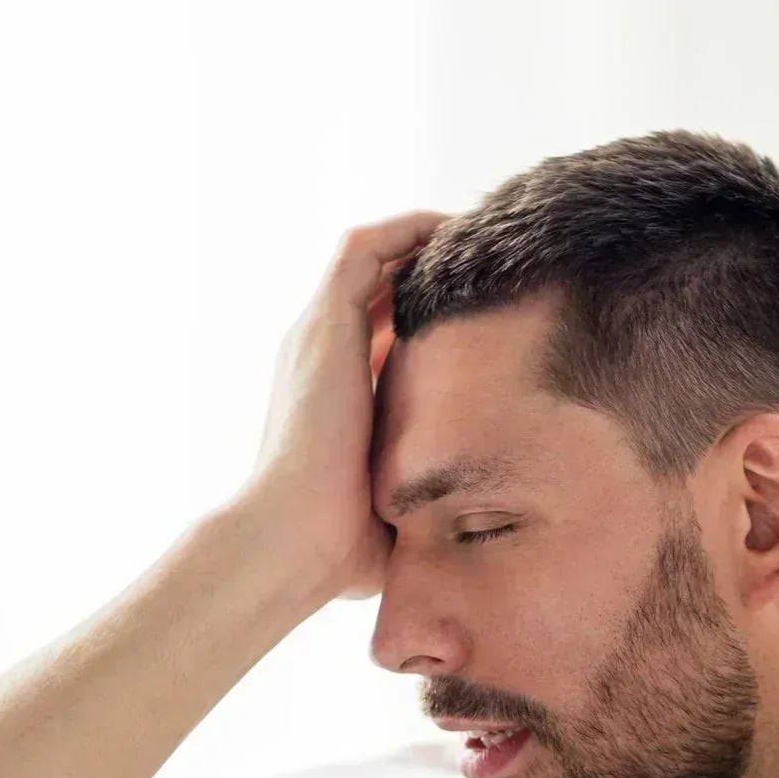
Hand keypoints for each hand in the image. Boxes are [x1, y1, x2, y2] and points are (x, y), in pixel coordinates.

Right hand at [226, 210, 447, 607]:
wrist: (289, 542)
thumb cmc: (338, 547)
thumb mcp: (393, 508)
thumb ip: (422, 497)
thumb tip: (469, 528)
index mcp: (332, 393)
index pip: (379, 331)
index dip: (426, 313)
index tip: (481, 311)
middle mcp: (318, 353)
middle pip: (374, 284)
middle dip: (428, 265)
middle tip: (489, 260)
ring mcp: (317, 335)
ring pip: (369, 255)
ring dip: (422, 238)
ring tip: (480, 233)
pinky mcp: (326, 323)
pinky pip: (365, 247)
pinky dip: (408, 230)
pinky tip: (457, 230)